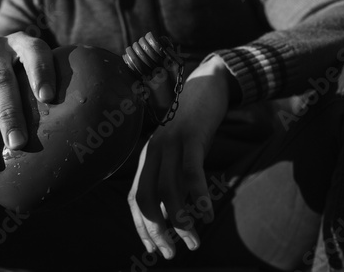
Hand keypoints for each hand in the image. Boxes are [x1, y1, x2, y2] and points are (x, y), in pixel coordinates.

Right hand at [0, 32, 55, 172]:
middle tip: (18, 143)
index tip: (49, 98)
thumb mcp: (36, 74)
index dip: (41, 72)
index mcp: (22, 43)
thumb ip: (55, 92)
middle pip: (0, 79)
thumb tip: (92, 130)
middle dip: (8, 113)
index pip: (34, 51)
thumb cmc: (23, 79)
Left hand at [127, 55, 232, 258]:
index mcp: (148, 158)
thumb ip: (174, 180)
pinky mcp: (191, 136)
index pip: (136, 198)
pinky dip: (199, 196)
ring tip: (194, 243)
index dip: (141, 227)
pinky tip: (208, 215)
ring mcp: (171, 143)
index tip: (152, 250)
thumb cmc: (194, 128)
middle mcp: (153, 152)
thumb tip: (174, 215)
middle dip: (155, 231)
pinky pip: (192, 171)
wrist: (206, 89)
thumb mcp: (180, 156)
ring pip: (168, 189)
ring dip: (180, 221)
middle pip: (146, 198)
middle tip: (170, 254)